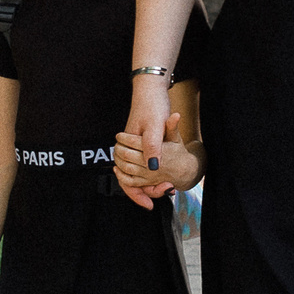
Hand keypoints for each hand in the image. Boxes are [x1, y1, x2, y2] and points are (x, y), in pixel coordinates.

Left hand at [114, 111, 199, 195]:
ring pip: (126, 167)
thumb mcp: (176, 137)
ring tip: (117, 152)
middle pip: (128, 155)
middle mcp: (153, 164)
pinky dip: (121, 175)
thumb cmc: (178, 152)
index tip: (120, 135)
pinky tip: (117, 168)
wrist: (184, 171)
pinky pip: (129, 182)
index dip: (124, 138)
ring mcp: (149, 175)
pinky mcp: (147, 183)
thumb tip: (176, 115)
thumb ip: (172, 126)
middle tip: (117, 143)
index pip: (135, 143)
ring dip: (118, 159)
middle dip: (119, 148)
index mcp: (159, 151)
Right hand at [118, 78, 173, 206]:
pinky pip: (143, 165)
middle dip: (147, 191)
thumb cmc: (152, 106)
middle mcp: (127, 149)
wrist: (151, 90)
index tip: (150, 204)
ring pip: (137, 174)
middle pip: (131, 180)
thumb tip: (154, 168)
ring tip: (168, 186)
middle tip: (167, 191)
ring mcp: (133, 147)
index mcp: (126, 147)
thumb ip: (153, 147)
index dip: (137, 195)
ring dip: (151, 184)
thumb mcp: (155, 126)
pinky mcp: (141, 144)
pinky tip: (165, 175)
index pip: (126, 180)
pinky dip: (152, 173)